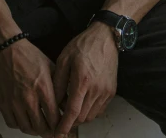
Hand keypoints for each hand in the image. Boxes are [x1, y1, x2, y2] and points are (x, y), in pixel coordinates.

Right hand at [0, 38, 59, 136]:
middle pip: (40, 127)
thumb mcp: (50, 67)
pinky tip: (25, 120)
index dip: (59, 126)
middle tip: (51, 131)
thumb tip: (66, 103)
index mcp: (43, 89)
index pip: (54, 118)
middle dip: (48, 132)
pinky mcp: (3, 103)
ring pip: (26, 128)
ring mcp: (14, 102)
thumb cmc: (30, 56)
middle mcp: (28, 98)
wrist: (7, 49)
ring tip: (39, 127)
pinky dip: (19, 125)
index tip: (62, 127)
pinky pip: (12, 123)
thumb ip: (59, 87)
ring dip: (34, 130)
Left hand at [52, 22, 118, 136]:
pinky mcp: (112, 91)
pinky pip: (100, 110)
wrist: (106, 37)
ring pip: (91, 116)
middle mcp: (96, 89)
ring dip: (80, 116)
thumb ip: (58, 82)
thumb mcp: (64, 59)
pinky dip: (90, 111)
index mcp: (82, 80)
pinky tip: (83, 101)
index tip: (58, 134)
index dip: (64, 125)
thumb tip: (54, 101)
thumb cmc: (83, 45)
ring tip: (72, 106)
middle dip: (70, 121)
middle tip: (61, 115)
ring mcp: (106, 91)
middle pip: (82, 117)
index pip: (73, 111)